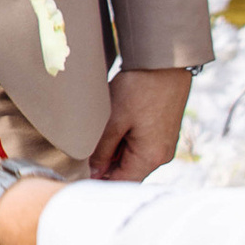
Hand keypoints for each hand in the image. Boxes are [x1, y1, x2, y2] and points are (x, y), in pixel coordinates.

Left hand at [89, 65, 191, 183]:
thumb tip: (94, 172)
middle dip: (105, 165)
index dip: (99, 181)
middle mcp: (162, 155)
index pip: (121, 182)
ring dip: (114, 152)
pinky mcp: (163, 133)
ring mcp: (164, 144)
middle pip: (128, 172)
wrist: (165, 62)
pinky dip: (125, 142)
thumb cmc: (140, 88)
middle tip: (83, 153)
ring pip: (132, 159)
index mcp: (151, 157)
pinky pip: (140, 146)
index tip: (79, 174)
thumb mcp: (114, 120)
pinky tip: (113, 126)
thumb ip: (103, 151)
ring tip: (100, 134)